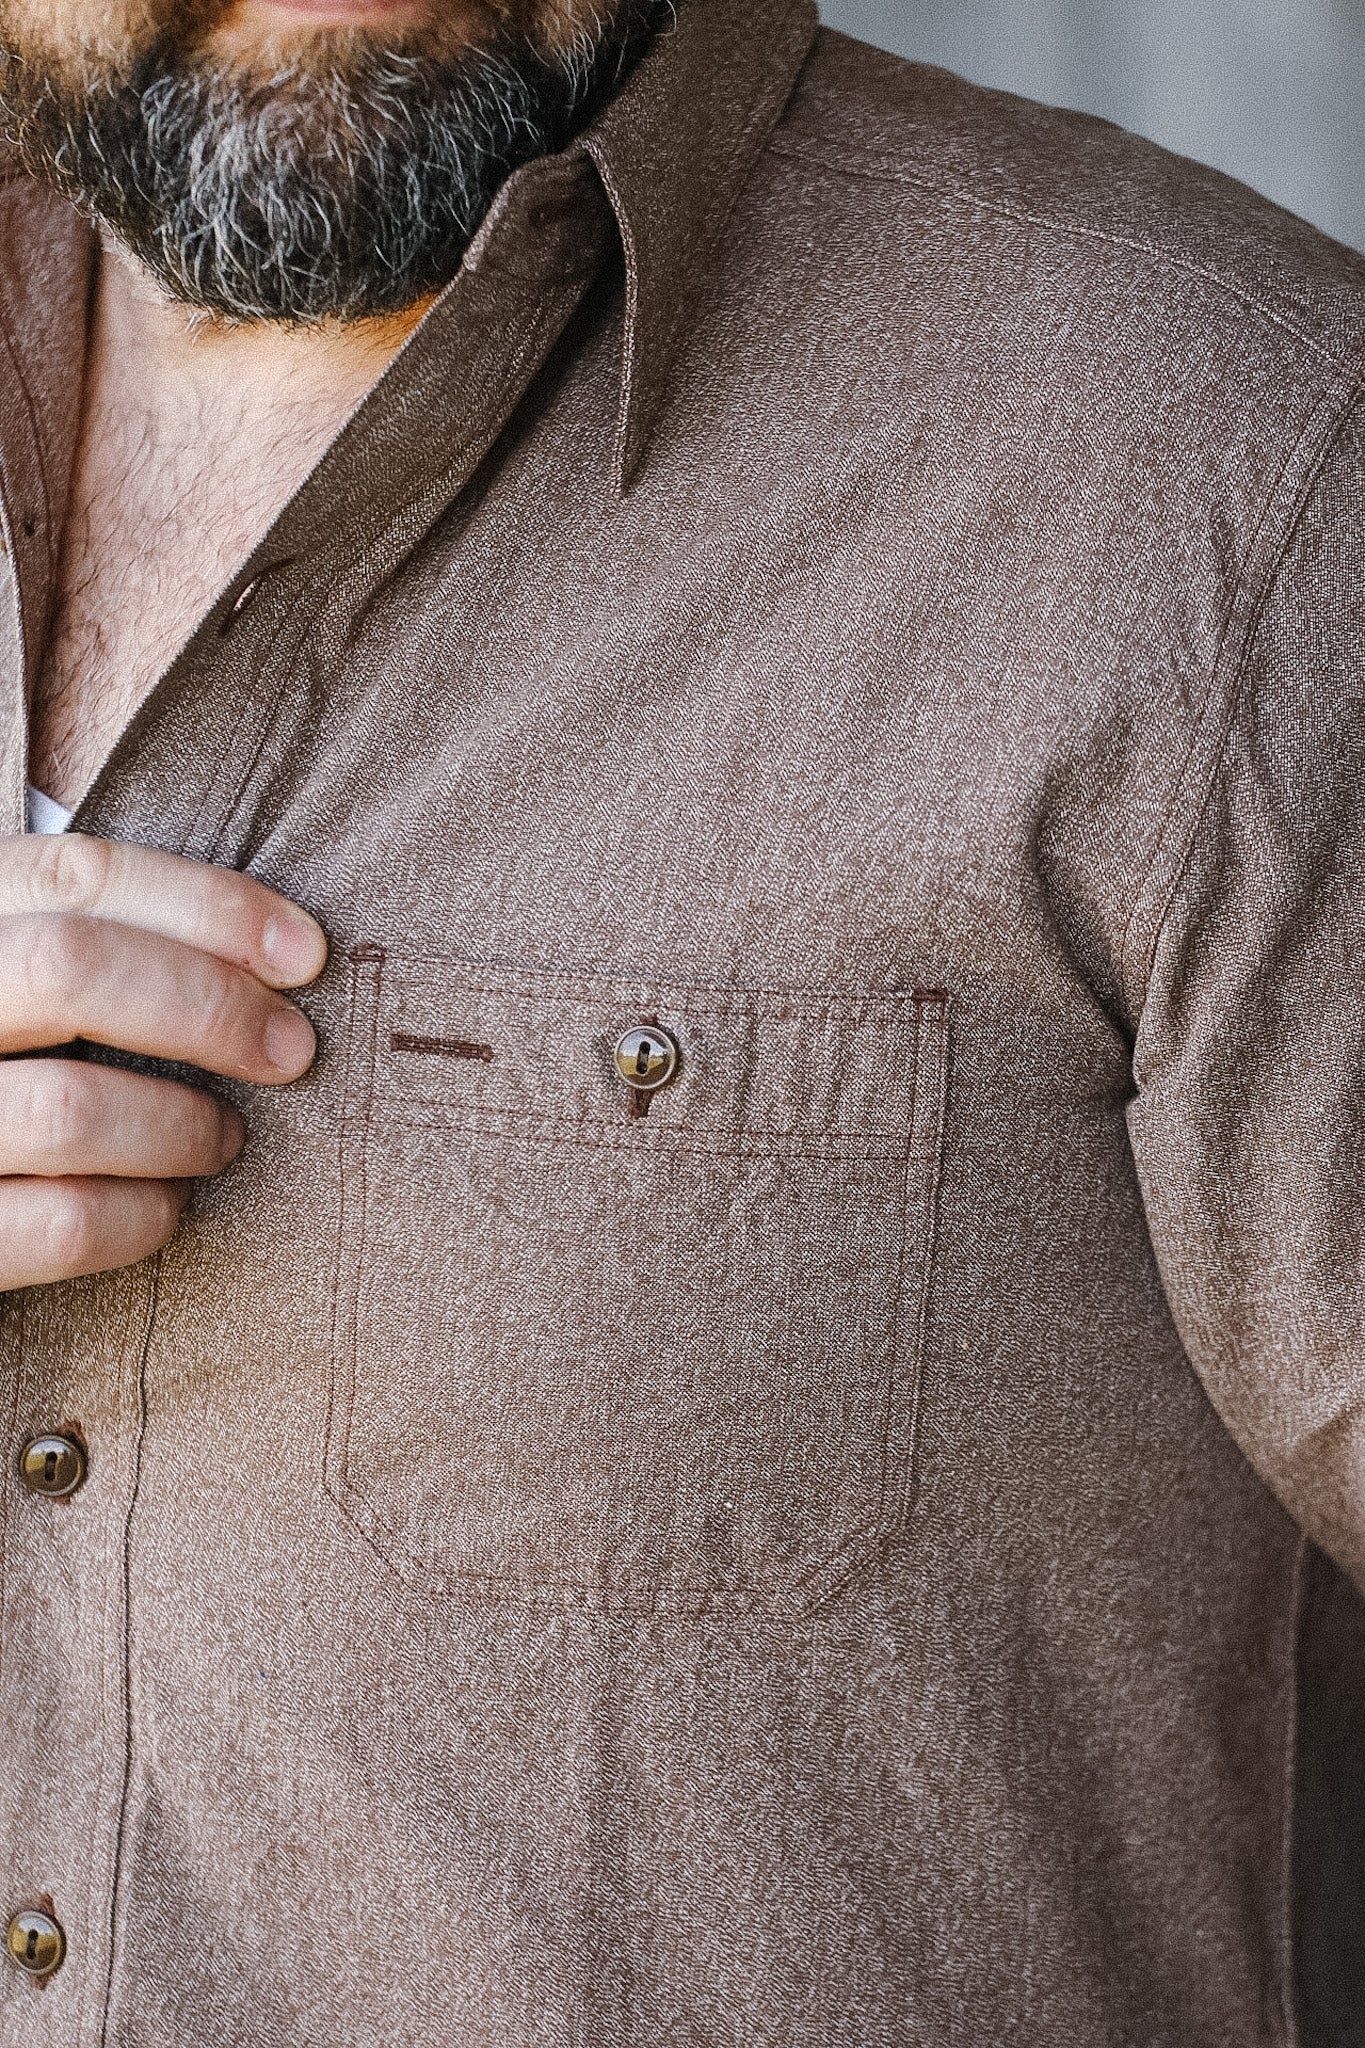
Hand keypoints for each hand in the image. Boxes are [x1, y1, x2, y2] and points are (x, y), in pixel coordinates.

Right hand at [0, 834, 326, 1289]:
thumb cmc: (7, 1072)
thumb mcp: (24, 993)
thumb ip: (97, 958)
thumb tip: (275, 957)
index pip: (73, 878)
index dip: (207, 906)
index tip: (304, 954)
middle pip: (70, 968)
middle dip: (209, 1006)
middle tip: (290, 1050)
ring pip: (71, 1107)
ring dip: (184, 1126)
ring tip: (225, 1138)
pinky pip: (66, 1223)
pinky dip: (143, 1214)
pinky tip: (167, 1204)